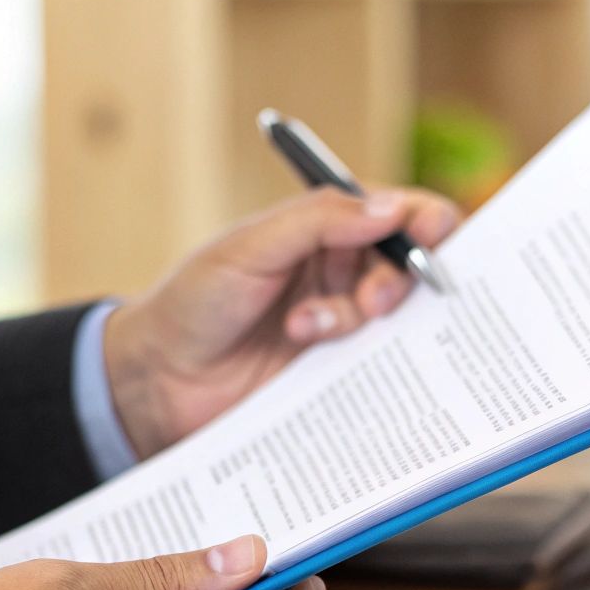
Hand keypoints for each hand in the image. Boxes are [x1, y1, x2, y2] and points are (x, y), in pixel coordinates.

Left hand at [103, 187, 460, 457]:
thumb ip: (320, 221)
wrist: (161, 380)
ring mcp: (345, 321)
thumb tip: (391, 208)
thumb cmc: (196, 301)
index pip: (398, 211)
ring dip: (358, 316)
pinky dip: (356, 354)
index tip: (428, 234)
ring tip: (304, 329)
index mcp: (326, 227)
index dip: (425, 219)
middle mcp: (344, 270)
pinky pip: (377, 361)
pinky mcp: (340, 369)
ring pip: (397, 315)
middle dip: (401, 278)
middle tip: (375, 301)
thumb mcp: (250, 249)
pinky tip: (306, 348)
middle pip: (411, 265)